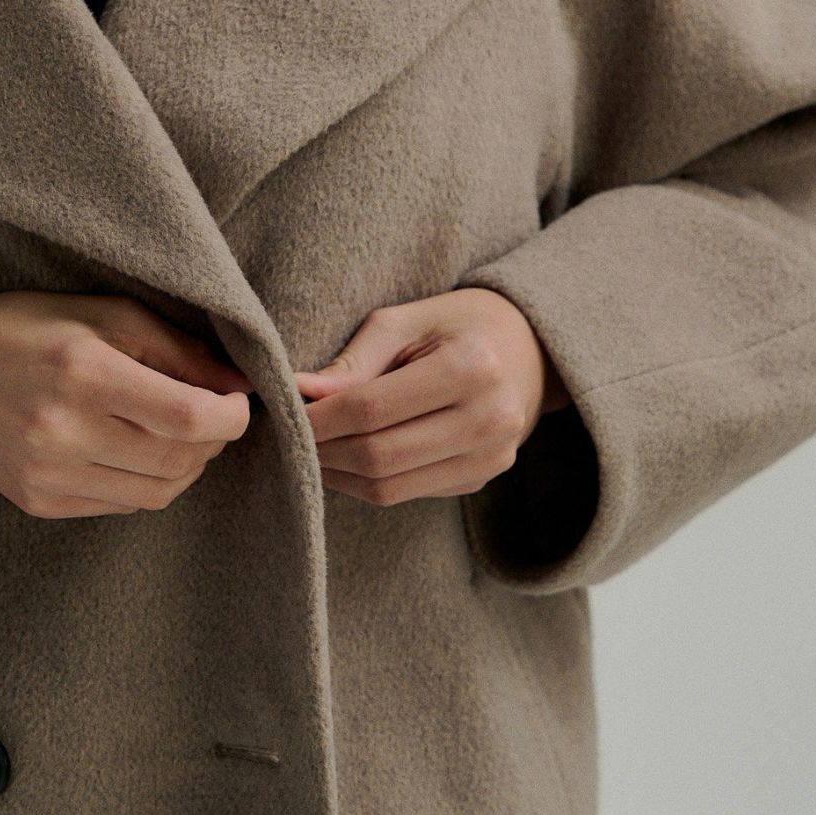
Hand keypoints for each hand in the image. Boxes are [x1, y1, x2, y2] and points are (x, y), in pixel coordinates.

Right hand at [0, 290, 252, 518]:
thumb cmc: (24, 329)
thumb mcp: (101, 312)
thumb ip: (175, 347)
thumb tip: (239, 382)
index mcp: (83, 371)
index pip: (188, 416)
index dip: (232, 415)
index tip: (238, 401)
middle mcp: (63, 430)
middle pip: (179, 460)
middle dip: (215, 440)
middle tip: (214, 413)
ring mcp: (48, 475)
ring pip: (157, 493)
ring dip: (187, 466)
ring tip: (179, 433)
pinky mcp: (39, 503)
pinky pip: (122, 506)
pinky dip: (147, 482)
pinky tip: (137, 450)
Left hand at [292, 287, 572, 505]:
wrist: (531, 350)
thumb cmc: (459, 324)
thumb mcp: (407, 321)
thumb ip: (355, 360)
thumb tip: (299, 391)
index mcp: (471, 367)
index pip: (373, 408)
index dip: (319, 417)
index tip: (284, 412)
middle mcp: (489, 419)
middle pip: (379, 455)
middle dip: (322, 450)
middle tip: (288, 436)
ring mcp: (490, 457)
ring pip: (390, 487)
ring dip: (338, 474)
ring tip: (310, 449)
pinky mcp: (481, 479)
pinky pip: (408, 493)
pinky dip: (367, 482)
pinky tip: (346, 458)